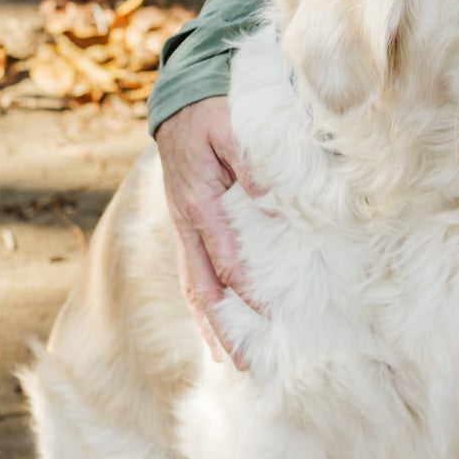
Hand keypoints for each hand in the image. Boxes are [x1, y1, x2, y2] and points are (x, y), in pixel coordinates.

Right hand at [154, 97, 267, 365]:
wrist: (183, 95)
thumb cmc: (214, 110)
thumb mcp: (233, 128)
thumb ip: (253, 167)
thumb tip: (275, 207)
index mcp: (199, 203)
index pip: (227, 260)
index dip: (250, 291)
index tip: (274, 318)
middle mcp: (187, 224)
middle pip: (202, 287)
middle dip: (222, 328)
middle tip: (244, 364)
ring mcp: (184, 227)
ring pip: (195, 286)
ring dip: (211, 324)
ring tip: (229, 359)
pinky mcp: (188, 225)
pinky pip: (195, 271)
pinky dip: (206, 301)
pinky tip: (218, 322)